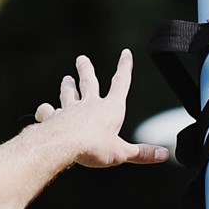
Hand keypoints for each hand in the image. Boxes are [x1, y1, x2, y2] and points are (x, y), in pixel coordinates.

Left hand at [33, 50, 168, 167]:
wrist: (62, 145)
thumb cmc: (94, 147)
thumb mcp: (122, 153)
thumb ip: (141, 153)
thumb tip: (164, 155)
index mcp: (110, 108)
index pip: (121, 83)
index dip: (124, 67)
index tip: (125, 53)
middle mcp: (90, 104)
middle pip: (89, 82)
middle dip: (86, 69)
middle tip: (81, 58)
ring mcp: (70, 110)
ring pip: (68, 94)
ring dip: (67, 86)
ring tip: (66, 79)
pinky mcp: (54, 118)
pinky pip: (48, 112)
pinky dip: (46, 111)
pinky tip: (43, 111)